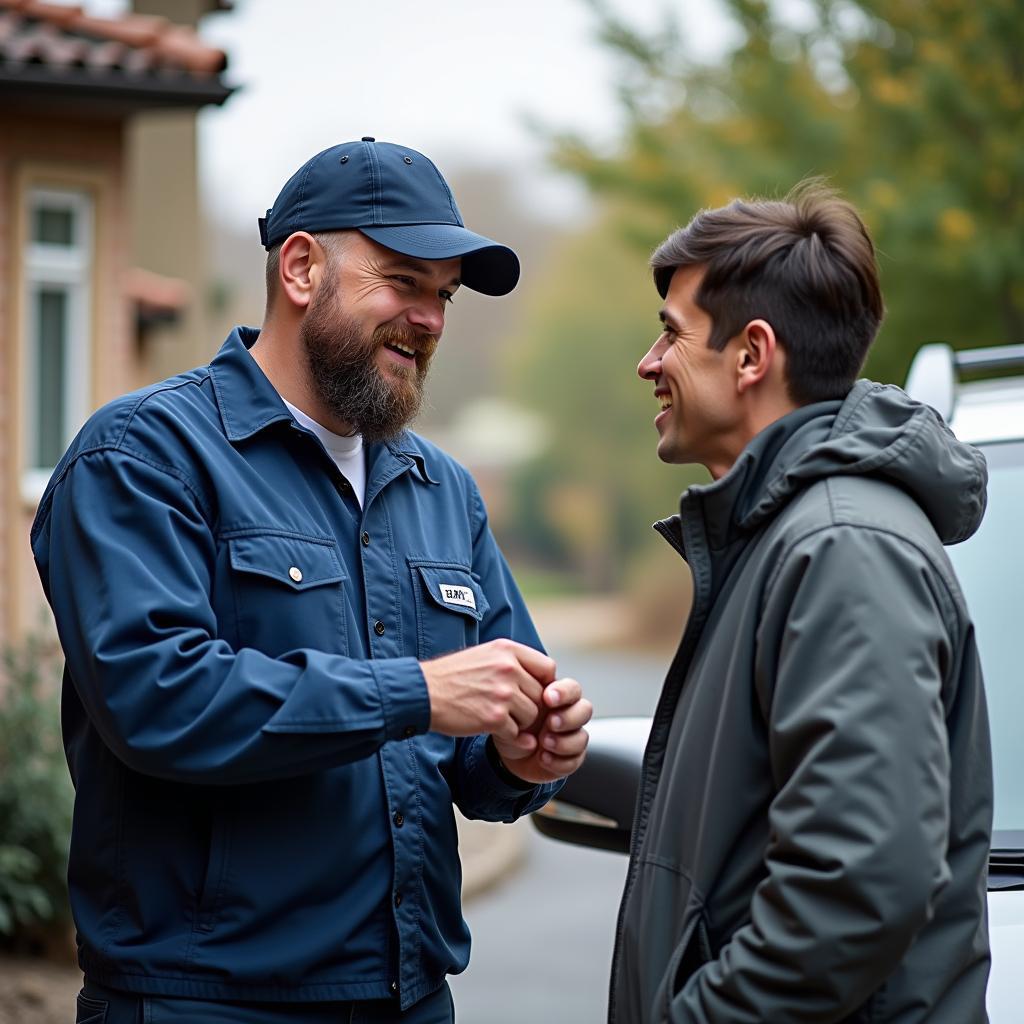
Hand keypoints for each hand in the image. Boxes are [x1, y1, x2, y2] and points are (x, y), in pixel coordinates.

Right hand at [421, 639, 555, 746]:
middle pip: (541, 695)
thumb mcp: (484, 655)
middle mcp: (508, 668)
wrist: (423, 693)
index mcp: (507, 650)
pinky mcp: (494, 717)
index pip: (548, 667)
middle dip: (529, 706)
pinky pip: (517, 734)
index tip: (533, 693)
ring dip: (519, 723)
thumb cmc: (452, 676)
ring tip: (500, 718)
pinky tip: (495, 731)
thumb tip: (543, 680)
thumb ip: (512, 663)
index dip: (545, 684)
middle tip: (513, 712)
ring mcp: (502, 693)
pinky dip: (510, 738)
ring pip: (531, 716)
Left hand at [492, 678, 591, 783]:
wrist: (507, 750)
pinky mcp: (569, 759)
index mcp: (559, 697)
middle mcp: (569, 715)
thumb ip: (522, 685)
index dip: (564, 692)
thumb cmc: (513, 719)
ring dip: (564, 741)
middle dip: (568, 717)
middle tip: (550, 722)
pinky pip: (574, 761)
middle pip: (585, 710)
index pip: (572, 688)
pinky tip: (544, 758)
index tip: (547, 697)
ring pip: (582, 737)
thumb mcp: (512, 701)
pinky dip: (559, 761)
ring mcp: (571, 738)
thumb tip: (525, 672)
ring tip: (544, 743)